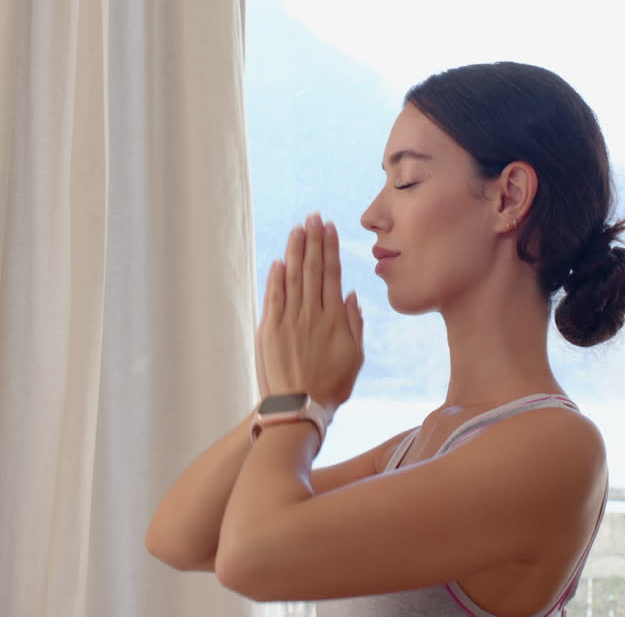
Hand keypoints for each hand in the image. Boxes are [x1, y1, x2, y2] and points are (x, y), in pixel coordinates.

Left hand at [257, 212, 363, 410]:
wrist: (300, 408)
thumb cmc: (331, 387)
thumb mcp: (355, 358)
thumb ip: (355, 324)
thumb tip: (352, 295)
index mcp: (335, 320)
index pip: (332, 274)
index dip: (330, 249)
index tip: (329, 228)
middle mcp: (313, 315)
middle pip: (313, 269)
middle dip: (314, 240)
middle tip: (313, 216)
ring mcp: (290, 321)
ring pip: (293, 278)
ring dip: (295, 251)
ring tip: (298, 229)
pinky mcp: (270, 330)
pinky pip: (274, 297)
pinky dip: (276, 278)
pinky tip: (279, 260)